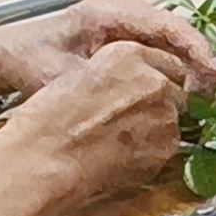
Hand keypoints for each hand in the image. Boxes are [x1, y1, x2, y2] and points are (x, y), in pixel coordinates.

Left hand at [0, 0, 215, 104]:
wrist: (7, 56)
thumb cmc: (29, 57)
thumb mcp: (62, 73)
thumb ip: (102, 82)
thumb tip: (144, 98)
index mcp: (111, 11)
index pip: (167, 24)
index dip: (196, 48)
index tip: (214, 74)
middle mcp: (125, 13)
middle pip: (177, 33)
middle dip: (198, 63)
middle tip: (208, 96)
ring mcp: (128, 26)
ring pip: (173, 44)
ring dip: (189, 70)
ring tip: (198, 100)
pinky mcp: (127, 41)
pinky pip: (162, 53)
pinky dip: (175, 73)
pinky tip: (180, 95)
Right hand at [0, 43, 191, 215]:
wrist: (43, 160)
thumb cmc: (44, 123)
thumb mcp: (76, 78)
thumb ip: (113, 77)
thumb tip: (127, 88)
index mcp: (128, 54)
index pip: (164, 61)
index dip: (150, 80)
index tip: (139, 92)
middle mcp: (154, 80)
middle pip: (173, 91)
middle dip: (156, 104)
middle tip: (125, 122)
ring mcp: (165, 113)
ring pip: (171, 120)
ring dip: (154, 129)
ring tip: (116, 143)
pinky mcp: (168, 145)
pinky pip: (167, 146)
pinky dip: (151, 152)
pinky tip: (120, 158)